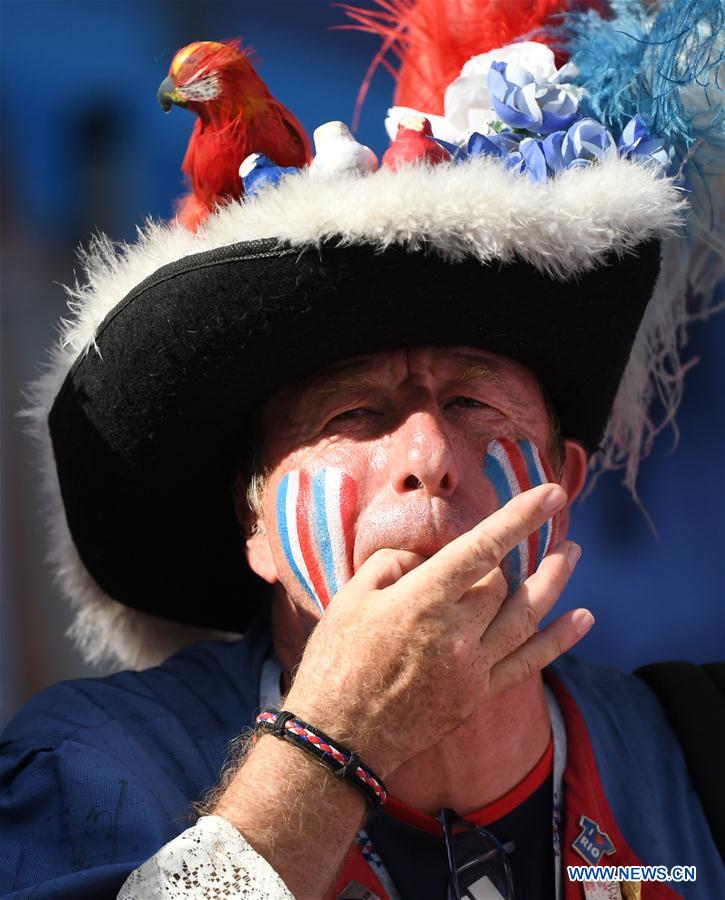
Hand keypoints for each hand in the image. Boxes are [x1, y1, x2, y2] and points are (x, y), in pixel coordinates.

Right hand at [285, 483, 590, 775]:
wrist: (339, 735)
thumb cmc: (337, 660)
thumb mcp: (351, 597)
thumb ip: (393, 563)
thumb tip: (428, 559)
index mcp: (422, 600)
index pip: (482, 547)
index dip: (519, 517)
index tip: (551, 493)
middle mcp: (455, 632)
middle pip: (501, 582)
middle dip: (508, 556)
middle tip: (503, 546)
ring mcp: (472, 666)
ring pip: (526, 616)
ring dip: (554, 582)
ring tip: (574, 553)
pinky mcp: (478, 693)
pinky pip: (528, 663)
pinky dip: (559, 640)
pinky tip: (584, 618)